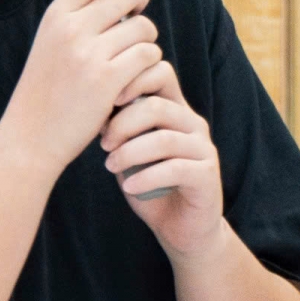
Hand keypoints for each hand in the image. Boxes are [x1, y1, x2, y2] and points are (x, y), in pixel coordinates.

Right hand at [2, 0, 160, 174]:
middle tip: (133, 24)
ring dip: (146, 41)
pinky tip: (133, 79)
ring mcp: (90, 54)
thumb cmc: (45, 89)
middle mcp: (72, 28)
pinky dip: (148, 66)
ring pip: (145, 26)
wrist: (31, 136)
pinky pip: (148, 56)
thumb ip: (78, 15)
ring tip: (131, 59)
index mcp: (57, 14)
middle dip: (141, 4)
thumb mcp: (50, 41)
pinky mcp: (107, 81)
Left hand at [100, 62, 225, 257]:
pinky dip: (147, 177)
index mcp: (175, 108)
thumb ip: (120, 127)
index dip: (131, 79)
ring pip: (164, 139)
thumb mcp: (129, 151)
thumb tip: (92, 103)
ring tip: (110, 166)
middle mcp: (192, 123)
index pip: (160, 72)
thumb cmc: (149, 184)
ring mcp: (203, 148)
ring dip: (130, 152)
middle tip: (102, 143)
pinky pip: (176, 168)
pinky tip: (129, 187)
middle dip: (122, 123)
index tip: (105, 101)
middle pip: (157, 106)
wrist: (181, 228)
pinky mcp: (207, 175)